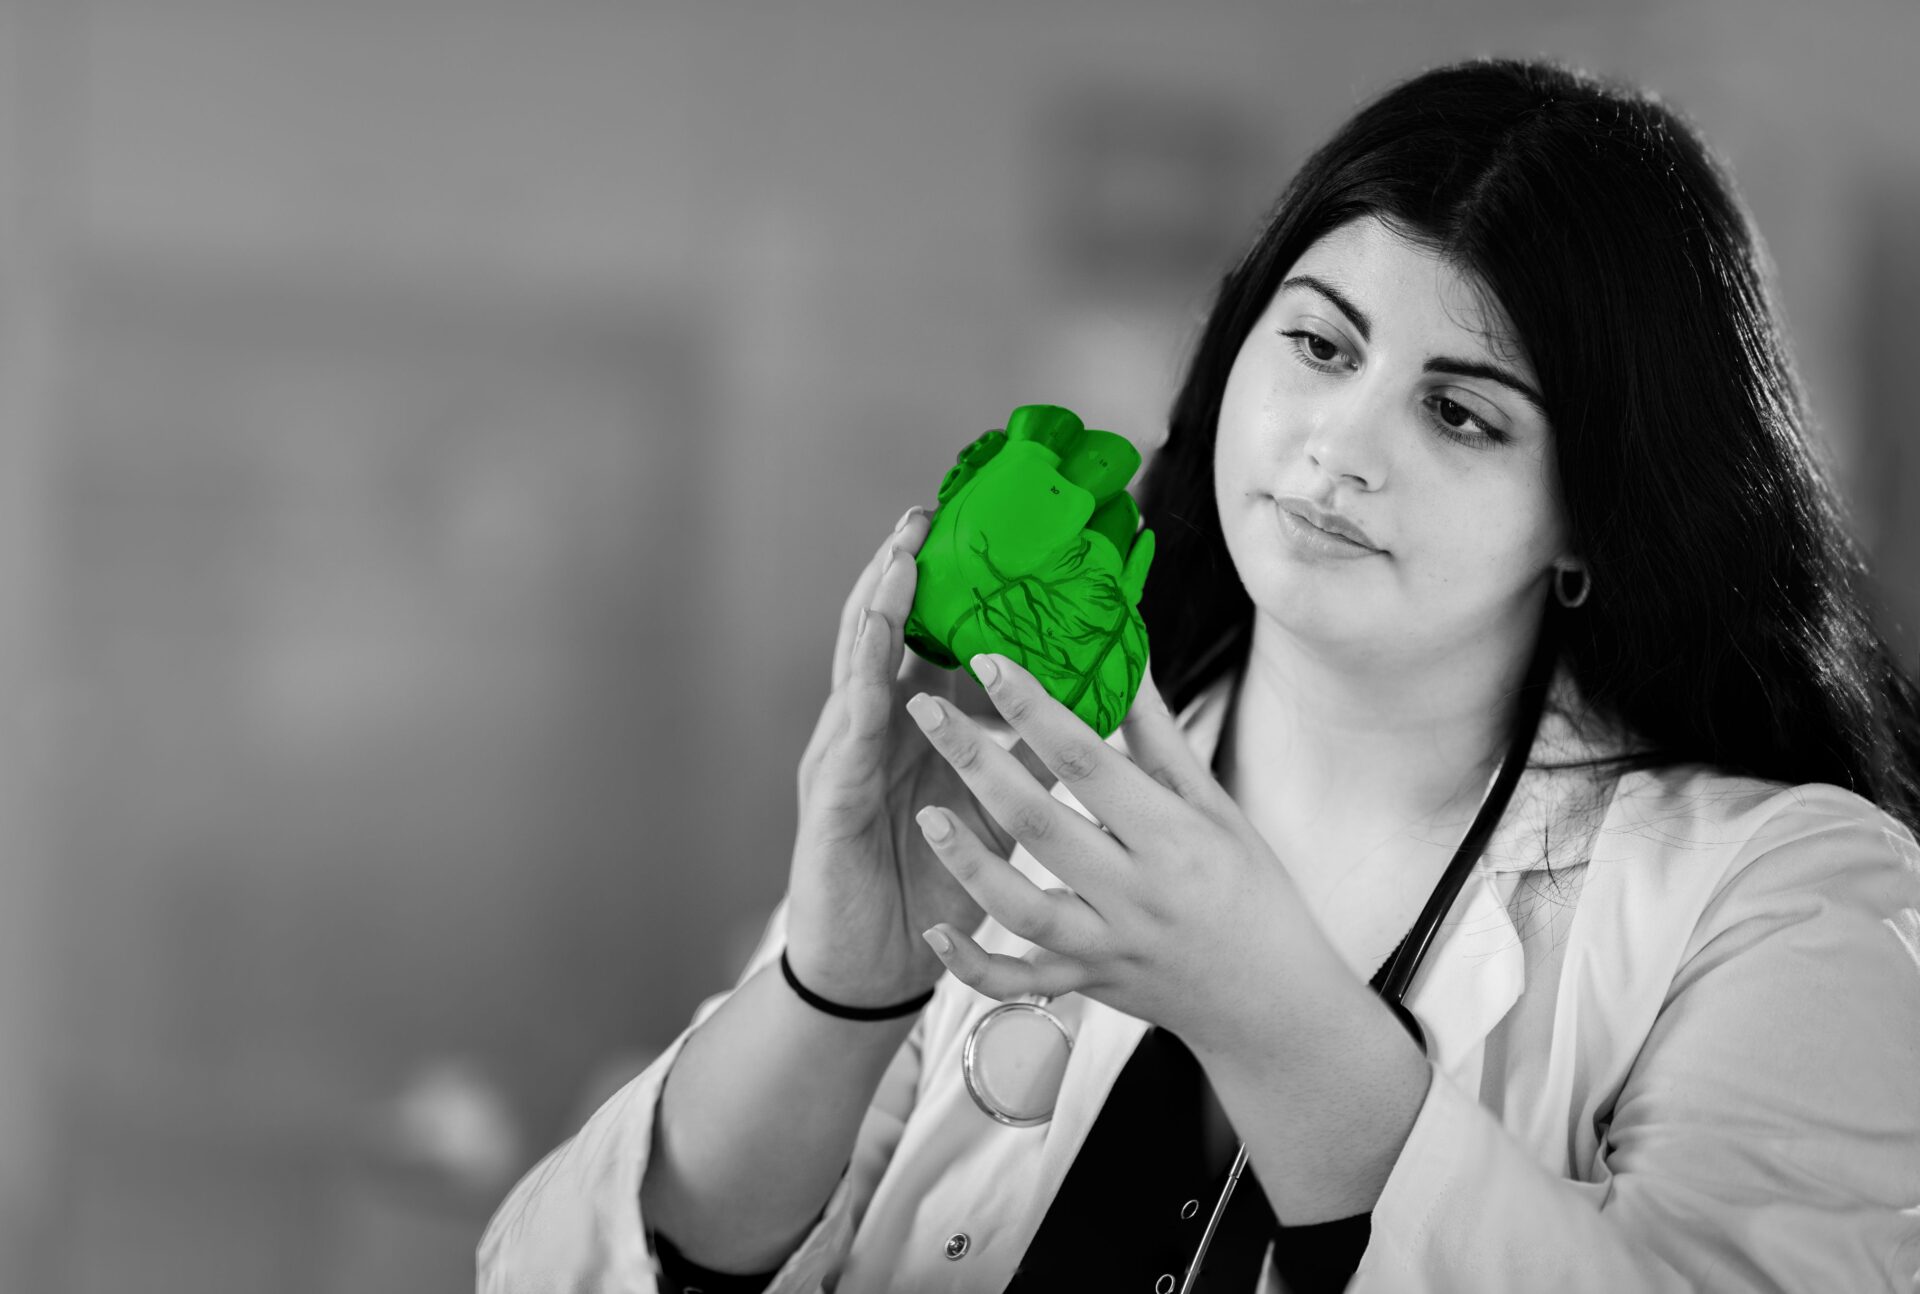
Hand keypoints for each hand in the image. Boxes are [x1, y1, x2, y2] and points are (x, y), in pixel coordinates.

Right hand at [785, 507, 1060, 1007]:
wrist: (878, 965)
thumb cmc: (933, 879)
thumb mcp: (991, 803)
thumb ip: (1021, 749)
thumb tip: (1086, 701)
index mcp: (912, 725)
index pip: (923, 636)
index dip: (940, 583)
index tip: (967, 525)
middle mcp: (872, 729)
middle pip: (881, 633)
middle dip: (899, 572)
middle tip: (923, 513)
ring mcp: (844, 758)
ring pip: (856, 667)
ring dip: (875, 609)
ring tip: (897, 557)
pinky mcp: (831, 799)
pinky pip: (847, 735)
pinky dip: (861, 688)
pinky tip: (874, 653)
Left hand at [903, 651, 1328, 1055]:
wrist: (1276, 1001)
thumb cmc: (1250, 888)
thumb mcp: (1214, 805)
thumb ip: (1157, 734)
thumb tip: (1124, 653)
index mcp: (1173, 837)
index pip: (1089, 762)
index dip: (1034, 709)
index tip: (989, 662)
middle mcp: (1136, 893)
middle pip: (1040, 823)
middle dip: (976, 762)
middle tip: (924, 711)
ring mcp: (1108, 947)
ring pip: (1020, 908)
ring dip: (967, 862)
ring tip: (924, 814)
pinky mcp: (1089, 985)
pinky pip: (1022, 981)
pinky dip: (974, 965)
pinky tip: (936, 931)